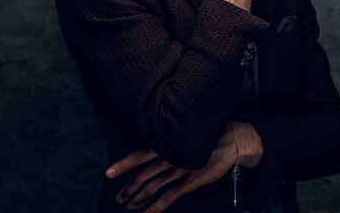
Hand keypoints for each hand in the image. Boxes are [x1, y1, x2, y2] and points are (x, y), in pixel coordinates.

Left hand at [106, 122, 263, 212]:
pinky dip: (155, 208)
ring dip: (138, 199)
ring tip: (128, 206)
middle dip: (129, 189)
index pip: (140, 154)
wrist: (231, 140)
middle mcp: (170, 157)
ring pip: (153, 187)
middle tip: (118, 198)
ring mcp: (179, 170)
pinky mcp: (190, 182)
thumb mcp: (185, 134)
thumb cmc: (208, 134)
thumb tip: (155, 147)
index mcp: (167, 143)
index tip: (108, 173)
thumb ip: (171, 142)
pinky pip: (169, 198)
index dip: (124, 164)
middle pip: (143, 175)